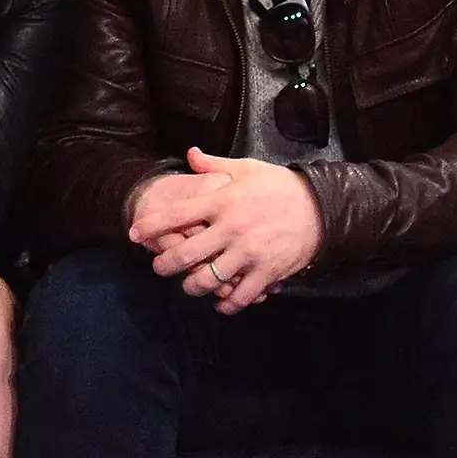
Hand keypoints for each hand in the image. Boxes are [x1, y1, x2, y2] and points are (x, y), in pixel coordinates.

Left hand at [133, 147, 321, 313]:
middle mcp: (231, 228)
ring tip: (189, 285)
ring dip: (193, 287)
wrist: (321, 208)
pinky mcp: (265, 271)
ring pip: (208, 279)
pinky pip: (239, 295)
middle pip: (186, 254)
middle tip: (158, 266)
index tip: (135, 232)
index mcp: (223, 201)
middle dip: (165, 264)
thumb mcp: (247, 169)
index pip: (177, 214)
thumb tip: (190, 154)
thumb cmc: (280, 186)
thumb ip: (214, 165)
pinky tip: (221, 303)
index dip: (151, 226)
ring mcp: (248, 253)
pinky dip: (227, 303)